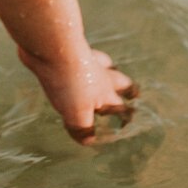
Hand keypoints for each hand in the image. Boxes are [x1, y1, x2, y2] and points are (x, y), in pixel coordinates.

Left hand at [17, 43, 137, 144]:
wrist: (54, 47)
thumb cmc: (69, 83)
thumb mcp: (76, 114)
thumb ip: (83, 129)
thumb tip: (89, 141)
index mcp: (105, 93)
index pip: (121, 107)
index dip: (126, 116)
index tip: (129, 120)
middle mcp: (100, 75)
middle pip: (120, 81)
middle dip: (128, 89)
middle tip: (133, 93)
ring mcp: (86, 60)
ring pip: (105, 64)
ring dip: (110, 69)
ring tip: (110, 71)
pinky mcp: (67, 51)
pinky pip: (81, 52)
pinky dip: (85, 55)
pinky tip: (77, 57)